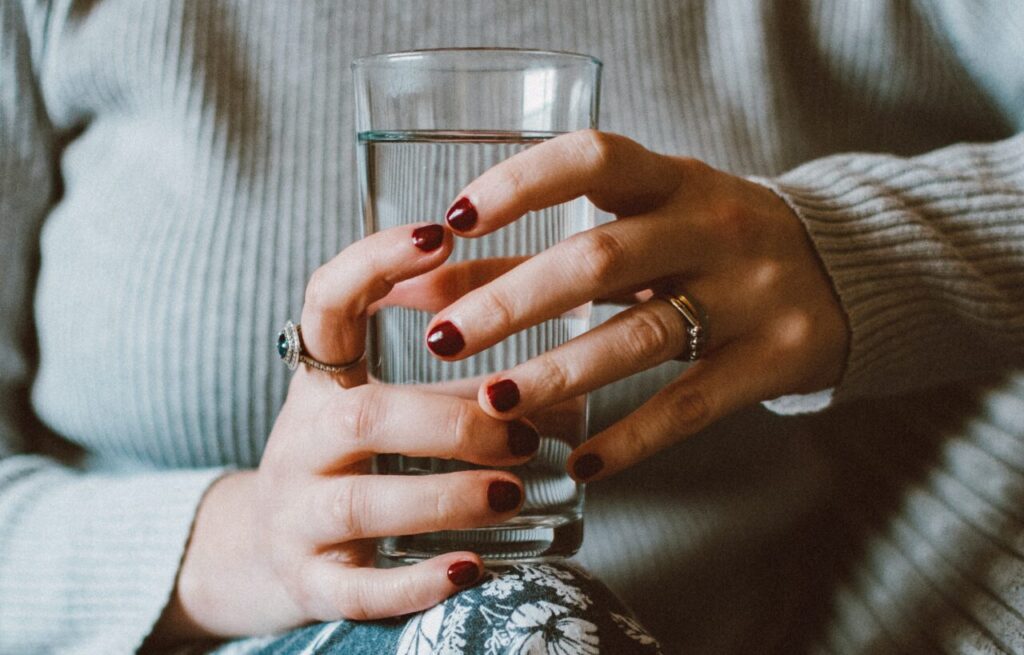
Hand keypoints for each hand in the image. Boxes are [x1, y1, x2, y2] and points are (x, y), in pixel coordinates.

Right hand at [153, 223, 534, 639]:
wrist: (262, 554)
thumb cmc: (349, 467)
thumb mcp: (385, 413)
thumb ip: (460, 391)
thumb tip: (569, 391)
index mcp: (319, 384)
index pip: (326, 303)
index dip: (375, 262)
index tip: (440, 234)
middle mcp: (298, 442)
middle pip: (363, 418)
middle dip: (451, 421)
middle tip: (525, 434)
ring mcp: (296, 516)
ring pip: (363, 503)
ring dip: (447, 494)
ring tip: (515, 492)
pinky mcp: (309, 583)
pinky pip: (359, 588)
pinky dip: (416, 581)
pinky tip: (472, 571)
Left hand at [423, 130, 848, 481]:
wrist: (846, 270)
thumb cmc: (710, 243)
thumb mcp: (641, 228)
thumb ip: (537, 251)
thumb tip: (428, 283)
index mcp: (673, 179)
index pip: (592, 159)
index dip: (520, 184)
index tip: (455, 219)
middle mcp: (714, 227)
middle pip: (601, 258)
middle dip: (513, 300)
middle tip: (443, 339)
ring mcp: (751, 293)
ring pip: (641, 335)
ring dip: (559, 373)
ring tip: (492, 404)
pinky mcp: (775, 357)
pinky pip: (692, 405)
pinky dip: (632, 438)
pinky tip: (579, 465)